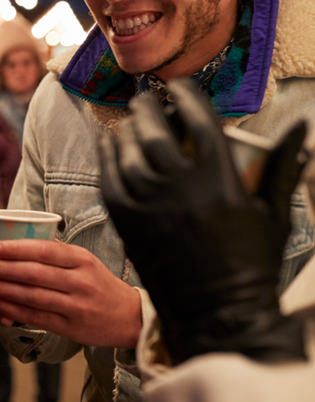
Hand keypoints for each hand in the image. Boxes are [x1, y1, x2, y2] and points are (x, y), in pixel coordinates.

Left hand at [0, 226, 141, 347]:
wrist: (129, 317)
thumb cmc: (100, 284)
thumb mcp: (85, 261)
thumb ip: (57, 251)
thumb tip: (21, 237)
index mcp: (82, 260)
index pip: (45, 250)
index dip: (16, 248)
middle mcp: (80, 281)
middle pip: (34, 273)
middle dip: (2, 268)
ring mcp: (75, 306)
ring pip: (32, 296)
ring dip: (3, 289)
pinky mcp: (70, 327)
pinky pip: (36, 317)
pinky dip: (13, 310)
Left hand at [99, 78, 307, 363]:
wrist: (219, 314)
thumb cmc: (253, 265)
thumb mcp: (275, 214)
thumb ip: (284, 166)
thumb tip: (301, 127)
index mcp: (220, 181)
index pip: (200, 121)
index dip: (188, 97)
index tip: (181, 87)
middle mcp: (181, 188)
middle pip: (156, 133)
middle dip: (150, 109)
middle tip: (147, 99)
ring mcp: (150, 206)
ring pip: (129, 154)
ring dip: (127, 130)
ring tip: (129, 122)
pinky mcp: (127, 223)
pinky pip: (110, 180)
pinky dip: (106, 156)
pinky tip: (107, 143)